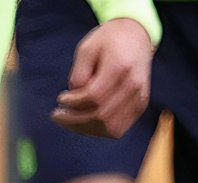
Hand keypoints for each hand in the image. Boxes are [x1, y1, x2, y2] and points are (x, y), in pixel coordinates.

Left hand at [52, 17, 153, 138]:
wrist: (137, 36)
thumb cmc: (108, 41)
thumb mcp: (87, 48)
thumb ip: (78, 74)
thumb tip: (73, 102)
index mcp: (120, 67)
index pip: (94, 97)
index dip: (74, 103)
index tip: (60, 98)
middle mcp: (133, 86)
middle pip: (102, 116)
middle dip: (74, 121)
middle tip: (57, 115)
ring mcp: (139, 99)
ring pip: (110, 129)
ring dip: (85, 129)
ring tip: (68, 121)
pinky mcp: (139, 107)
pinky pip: (118, 129)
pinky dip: (98, 130)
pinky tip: (84, 122)